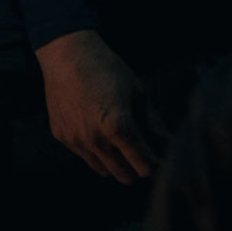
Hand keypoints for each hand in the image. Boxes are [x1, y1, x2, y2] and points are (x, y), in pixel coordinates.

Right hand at [34, 29, 162, 182]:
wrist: (66, 54)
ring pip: (103, 170)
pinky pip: (84, 155)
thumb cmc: (106, 68)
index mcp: (118, 126)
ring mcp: (75, 139)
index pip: (144, 166)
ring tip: (119, 143)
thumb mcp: (137, 92)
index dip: (157, 165)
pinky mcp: (61, 136)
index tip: (162, 161)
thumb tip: (169, 144)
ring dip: (115, 163)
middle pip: (124, 176)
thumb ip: (152, 123)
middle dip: (137, 168)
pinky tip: (96, 129)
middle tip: (141, 154)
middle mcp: (95, 139)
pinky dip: (95, 151)